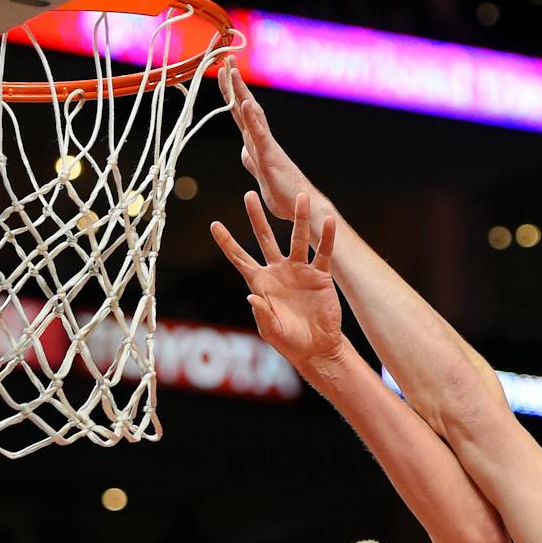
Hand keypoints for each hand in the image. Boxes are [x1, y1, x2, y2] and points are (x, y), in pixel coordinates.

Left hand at [210, 192, 344, 368]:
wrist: (317, 347)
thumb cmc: (290, 342)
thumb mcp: (271, 332)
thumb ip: (262, 315)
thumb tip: (251, 297)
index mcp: (261, 283)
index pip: (240, 259)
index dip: (227, 242)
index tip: (214, 224)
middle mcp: (278, 272)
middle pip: (264, 239)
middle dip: (256, 218)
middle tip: (249, 195)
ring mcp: (299, 271)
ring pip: (297, 239)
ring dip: (299, 218)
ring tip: (301, 196)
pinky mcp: (320, 276)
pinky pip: (323, 253)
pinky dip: (326, 237)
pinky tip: (328, 220)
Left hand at [220, 59, 326, 228]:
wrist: (303, 209)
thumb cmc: (285, 194)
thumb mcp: (262, 176)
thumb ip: (253, 162)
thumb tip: (244, 152)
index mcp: (257, 144)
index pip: (241, 114)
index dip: (231, 94)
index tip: (222, 73)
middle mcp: (262, 140)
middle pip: (245, 107)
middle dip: (234, 83)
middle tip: (226, 59)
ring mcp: (267, 147)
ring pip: (251, 114)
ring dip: (240, 92)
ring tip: (231, 70)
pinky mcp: (271, 158)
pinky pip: (259, 135)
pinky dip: (252, 119)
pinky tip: (245, 103)